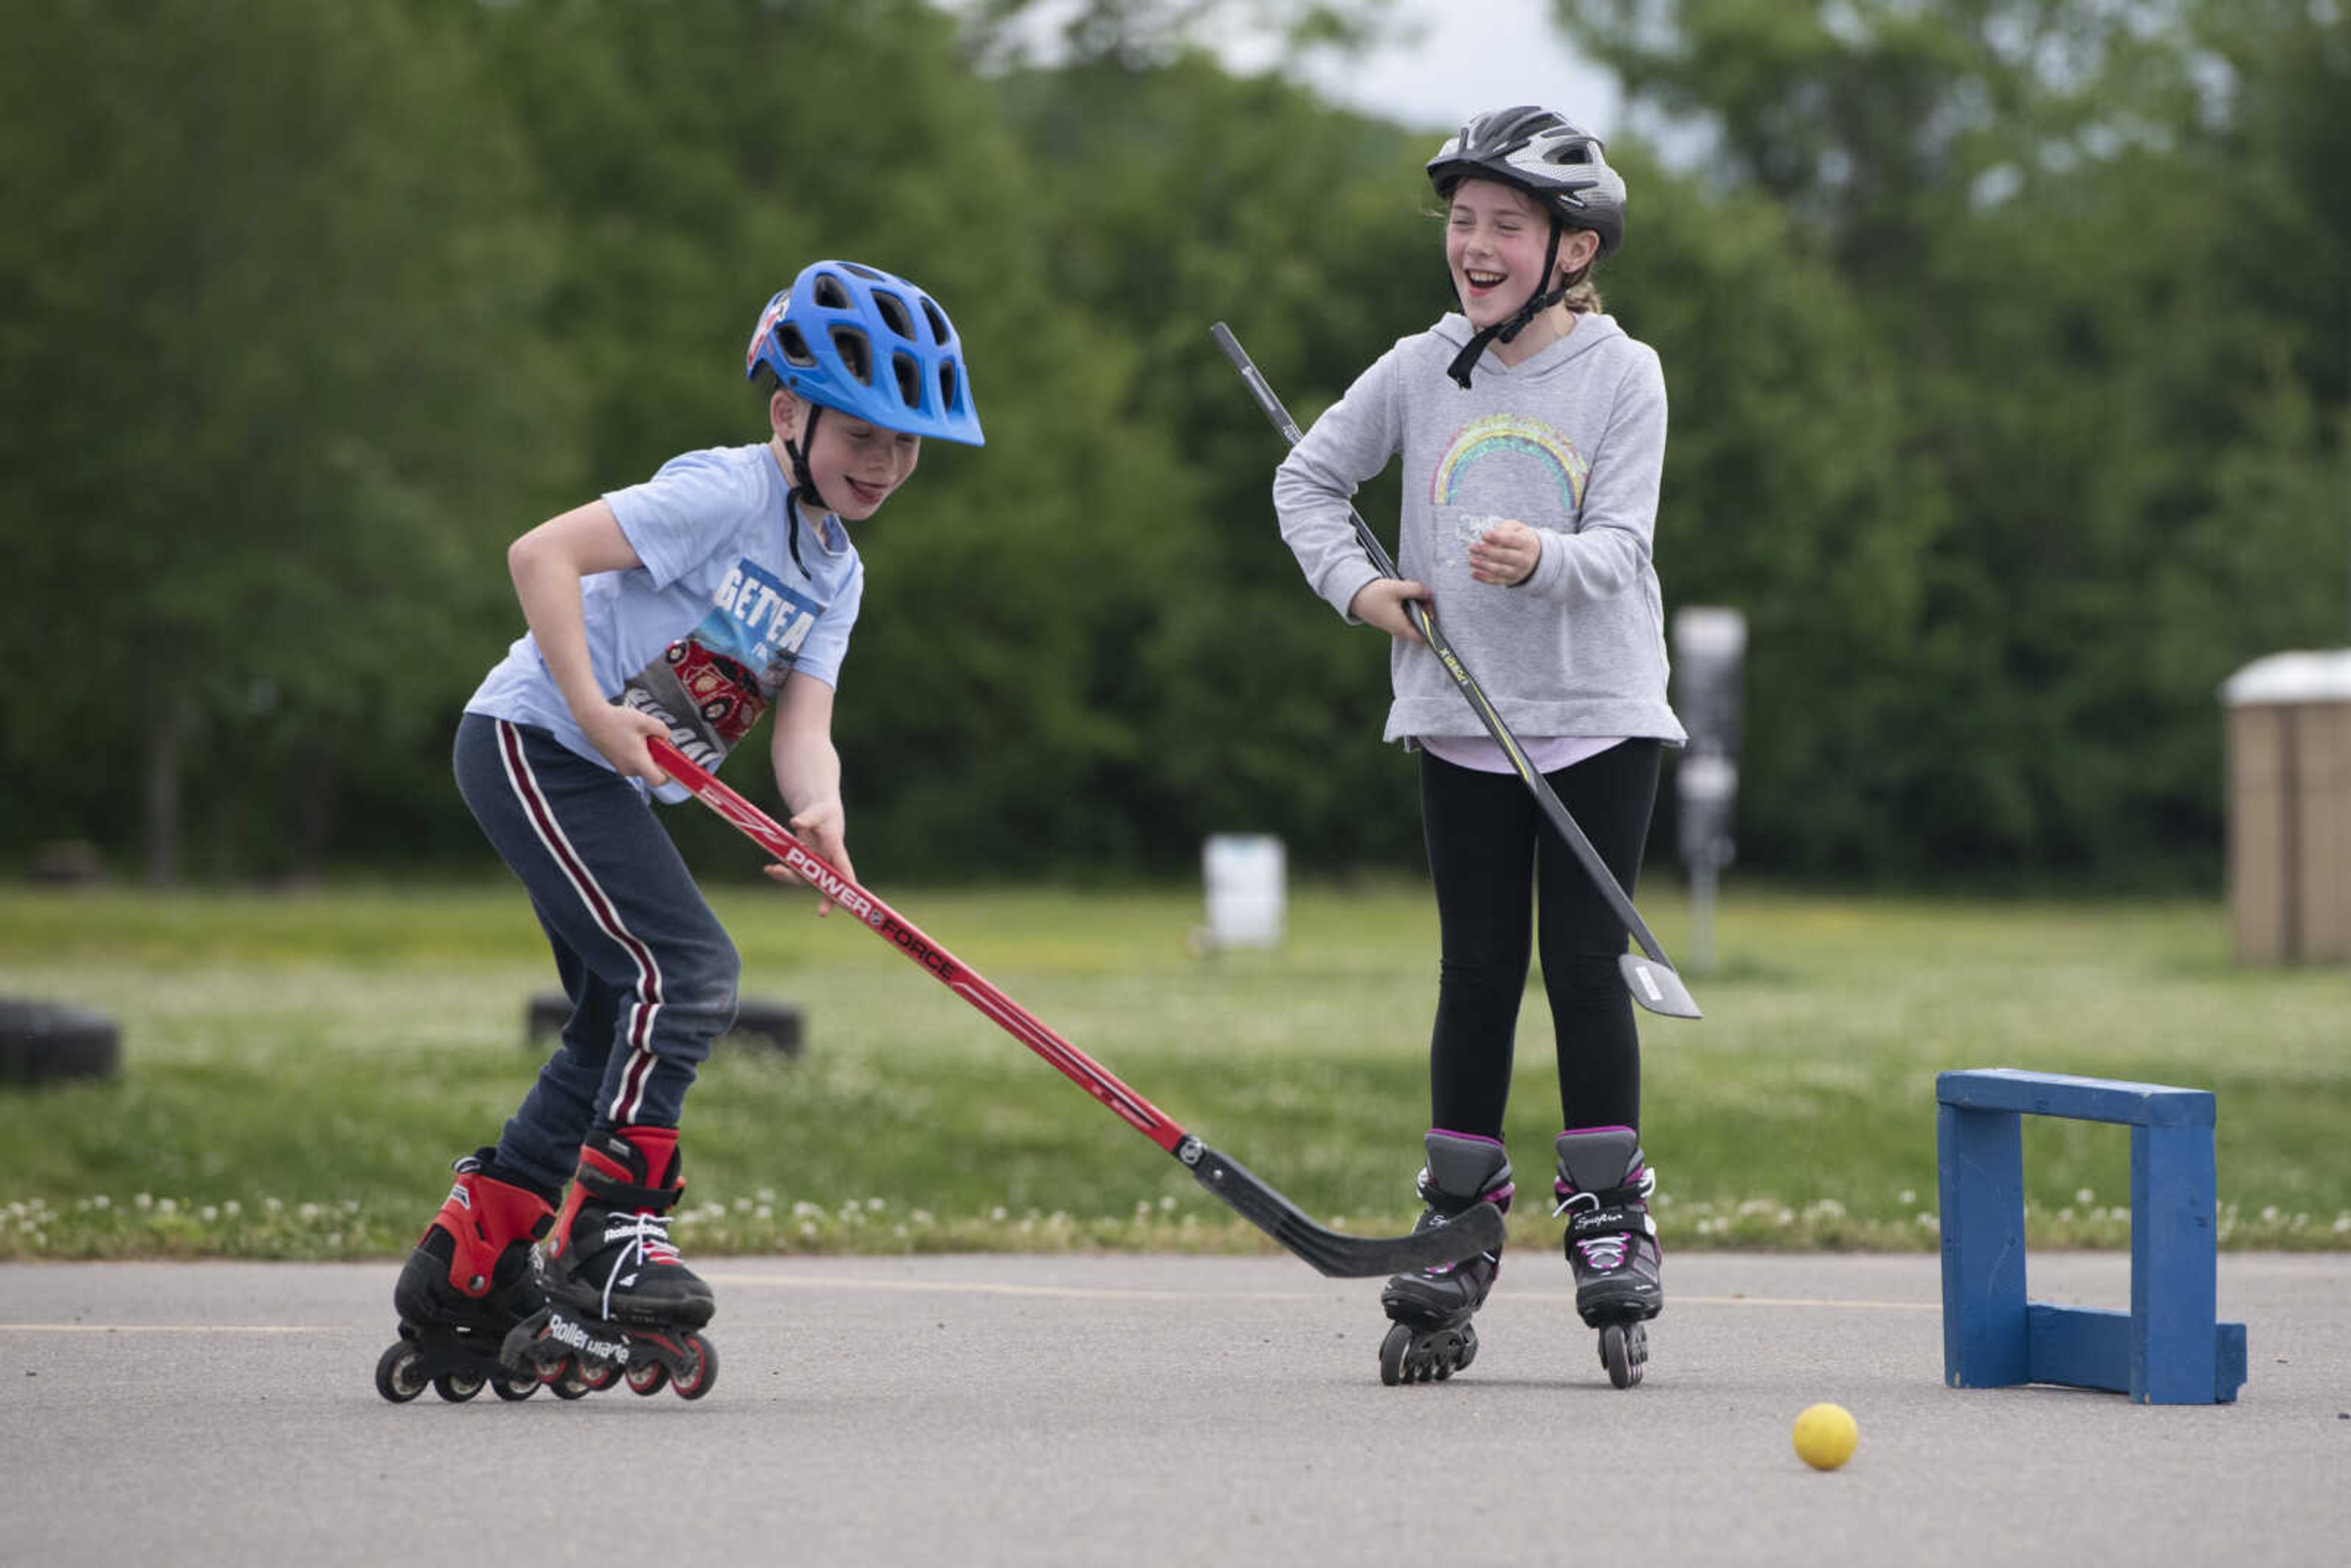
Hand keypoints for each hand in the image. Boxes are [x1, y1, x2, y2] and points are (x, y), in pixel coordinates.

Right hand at [580, 703, 671, 784]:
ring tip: (640, 736)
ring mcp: (621, 767)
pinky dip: (637, 753)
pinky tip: (632, 737)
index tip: (670, 761)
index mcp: (637, 761)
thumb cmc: (617, 720)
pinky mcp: (616, 762)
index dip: (668, 774)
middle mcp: (628, 769)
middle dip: (657, 758)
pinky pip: (633, 762)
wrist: (592, 718)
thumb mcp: (645, 720)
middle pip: (651, 772)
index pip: (658, 781)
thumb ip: (662, 730)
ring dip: (647, 754)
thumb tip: (667, 738)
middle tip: (654, 740)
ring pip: (642, 766)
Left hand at [761, 796, 852, 915]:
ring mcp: (817, 865)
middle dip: (825, 898)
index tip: (845, 901)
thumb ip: (807, 818)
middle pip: (826, 883)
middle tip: (822, 912)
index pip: (845, 871)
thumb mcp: (816, 812)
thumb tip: (795, 822)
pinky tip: (768, 868)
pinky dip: (781, 872)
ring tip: (772, 869)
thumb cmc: (822, 813)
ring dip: (789, 878)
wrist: (819, 814)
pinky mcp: (805, 865)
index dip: (845, 887)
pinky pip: (794, 874)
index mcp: (836, 849)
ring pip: (805, 879)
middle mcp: (829, 862)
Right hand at [1347, 577, 1431, 644]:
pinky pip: (1405, 617)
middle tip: (1420, 595)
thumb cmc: (1374, 594)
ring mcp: (1394, 626)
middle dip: (1424, 610)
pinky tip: (1401, 595)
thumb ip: (1417, 590)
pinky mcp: (1390, 620)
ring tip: (1409, 593)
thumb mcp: (1398, 587)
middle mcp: (1398, 630)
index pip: (1424, 638)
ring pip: (1413, 620)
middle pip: (1420, 627)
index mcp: (1402, 627)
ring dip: (1415, 607)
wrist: (1354, 595)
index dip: (1431, 624)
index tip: (1428, 608)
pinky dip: (1407, 606)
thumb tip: (1429, 594)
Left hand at [1468, 519, 1540, 586]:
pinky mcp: (1511, 580)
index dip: (1497, 537)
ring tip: (1471, 560)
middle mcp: (1524, 558)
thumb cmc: (1519, 538)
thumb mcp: (1516, 528)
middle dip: (1487, 552)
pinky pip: (1496, 580)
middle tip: (1472, 547)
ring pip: (1500, 570)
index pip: (1512, 540)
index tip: (1483, 535)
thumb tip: (1486, 537)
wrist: (1533, 556)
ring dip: (1484, 566)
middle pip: (1505, 555)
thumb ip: (1503, 529)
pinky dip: (1484, 578)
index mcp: (1527, 543)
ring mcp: (1518, 571)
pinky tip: (1473, 573)